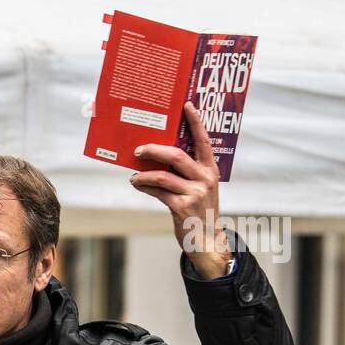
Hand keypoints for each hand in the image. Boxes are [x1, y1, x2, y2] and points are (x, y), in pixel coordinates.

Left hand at [129, 101, 231, 279]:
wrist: (206, 238)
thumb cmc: (199, 209)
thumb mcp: (200, 187)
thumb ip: (187, 172)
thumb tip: (159, 156)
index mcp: (211, 169)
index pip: (204, 141)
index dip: (196, 122)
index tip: (187, 105)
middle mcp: (205, 178)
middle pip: (176, 155)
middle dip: (154, 150)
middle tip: (138, 150)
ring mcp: (194, 193)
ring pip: (162, 175)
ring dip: (142, 174)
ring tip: (133, 176)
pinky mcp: (181, 207)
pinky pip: (157, 192)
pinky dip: (145, 187)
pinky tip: (138, 185)